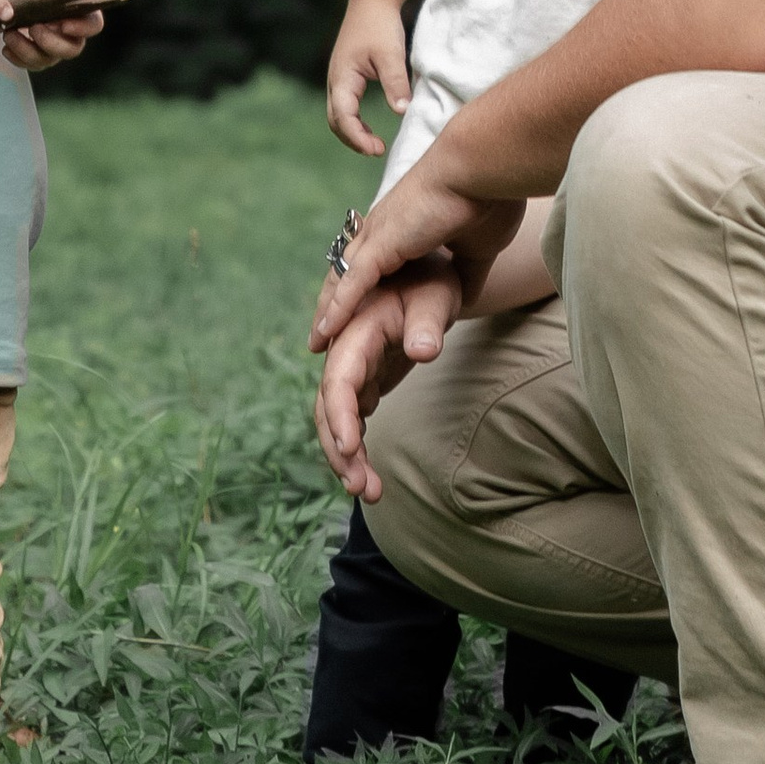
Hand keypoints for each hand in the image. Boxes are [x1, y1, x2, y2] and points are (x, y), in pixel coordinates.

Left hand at [2, 4, 102, 72]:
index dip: (81, 28)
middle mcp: (74, 39)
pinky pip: (29, 65)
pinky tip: (6, 48)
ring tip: (9, 34)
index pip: (93, 26)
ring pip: (46, 60)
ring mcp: (55, 52)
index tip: (63, 24)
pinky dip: (16, 58)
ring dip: (26, 49)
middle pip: (71, 50)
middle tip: (33, 28)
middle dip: (50, 41)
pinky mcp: (38, 59)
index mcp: (85, 17)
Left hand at [309, 153, 519, 350]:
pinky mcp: (382, 242)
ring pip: (344, 279)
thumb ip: (466, 272)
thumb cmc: (489, 196)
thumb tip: (463, 298)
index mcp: (407, 224)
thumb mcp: (478, 247)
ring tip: (317, 341)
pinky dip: (339, 308)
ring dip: (329, 311)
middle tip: (322, 333)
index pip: (374, 262)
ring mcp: (380, 233)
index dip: (362, 288)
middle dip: (334, 302)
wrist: (485, 168)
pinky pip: (353, 282)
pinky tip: (327, 332)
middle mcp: (386, 226)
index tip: (354, 314)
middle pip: (348, 270)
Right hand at [314, 265, 463, 497]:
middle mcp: (345, 351)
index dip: (340, 414)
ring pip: (337, 419)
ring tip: (370, 492)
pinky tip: (371, 479)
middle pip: (329, 407)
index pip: (339, 377)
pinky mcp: (363, 379)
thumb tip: (425, 351)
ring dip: (347, 457)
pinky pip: (351, 420)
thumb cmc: (432, 278)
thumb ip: (427, 322)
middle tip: (363, 489)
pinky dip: (357, 450)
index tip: (351, 449)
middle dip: (340, 450)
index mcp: (356, 329)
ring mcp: (352, 368)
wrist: (427, 270)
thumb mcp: (435, 293)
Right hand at [326, 0, 410, 157]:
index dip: (358, 137)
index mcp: (342, 78)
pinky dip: (354, 121)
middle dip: (353, 139)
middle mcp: (335, 81)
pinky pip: (345, 106)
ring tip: (375, 144)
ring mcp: (339, 78)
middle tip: (377, 150)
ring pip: (338, 115)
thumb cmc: (380, 25)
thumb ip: (395, 83)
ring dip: (353, 132)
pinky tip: (370, 128)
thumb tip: (402, 111)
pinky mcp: (346, 76)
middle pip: (335, 121)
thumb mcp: (391, 54)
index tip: (376, 149)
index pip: (343, 118)